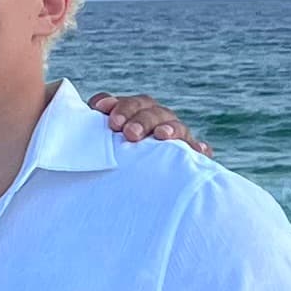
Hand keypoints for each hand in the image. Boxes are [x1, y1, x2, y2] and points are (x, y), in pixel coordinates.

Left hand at [87, 92, 211, 154]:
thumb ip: (91, 127)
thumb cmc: (108, 158)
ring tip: (161, 137)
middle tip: (128, 133)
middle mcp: (157, 122)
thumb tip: (92, 110)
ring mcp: (174, 138)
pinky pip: (197, 151)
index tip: (102, 112)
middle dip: (140, 119)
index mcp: (137, 114)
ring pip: (175, 127)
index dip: (119, 105)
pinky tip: (199, 151)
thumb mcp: (98, 142)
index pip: (132, 104)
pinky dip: (199, 149)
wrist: (128, 186)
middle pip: (152, 112)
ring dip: (169, 129)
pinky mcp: (189, 156)